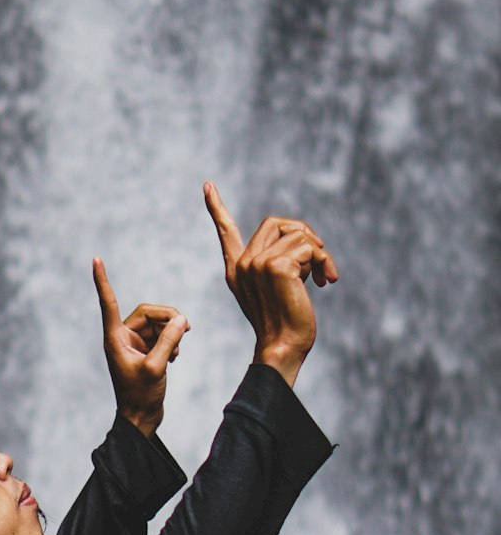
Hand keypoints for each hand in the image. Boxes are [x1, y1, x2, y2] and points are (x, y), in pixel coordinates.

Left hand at [92, 258, 189, 437]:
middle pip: (148, 312)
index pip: (109, 302)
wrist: (141, 418)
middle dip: (168, 318)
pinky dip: (171, 341)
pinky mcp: (144, 351)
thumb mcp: (157, 366)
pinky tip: (174, 357)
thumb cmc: (141, 396)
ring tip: (178, 351)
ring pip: (157, 323)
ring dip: (172, 332)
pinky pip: (161, 335)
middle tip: (187, 327)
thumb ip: (169, 340)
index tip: (95, 260)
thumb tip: (181, 319)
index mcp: (115, 338)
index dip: (102, 281)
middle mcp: (122, 337)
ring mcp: (134, 344)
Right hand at [203, 180, 337, 387]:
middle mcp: (243, 264)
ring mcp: (257, 264)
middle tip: (319, 257)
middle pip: (276, 222)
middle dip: (304, 233)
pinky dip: (324, 262)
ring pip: (298, 234)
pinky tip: (325, 282)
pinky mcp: (276, 267)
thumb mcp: (278, 288)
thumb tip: (309, 242)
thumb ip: (280, 263)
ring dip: (319, 253)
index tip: (208, 186)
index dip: (217, 208)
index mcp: (237, 269)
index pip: (226, 232)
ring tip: (323, 277)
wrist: (284, 348)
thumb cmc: (286, 323)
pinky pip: (310, 247)